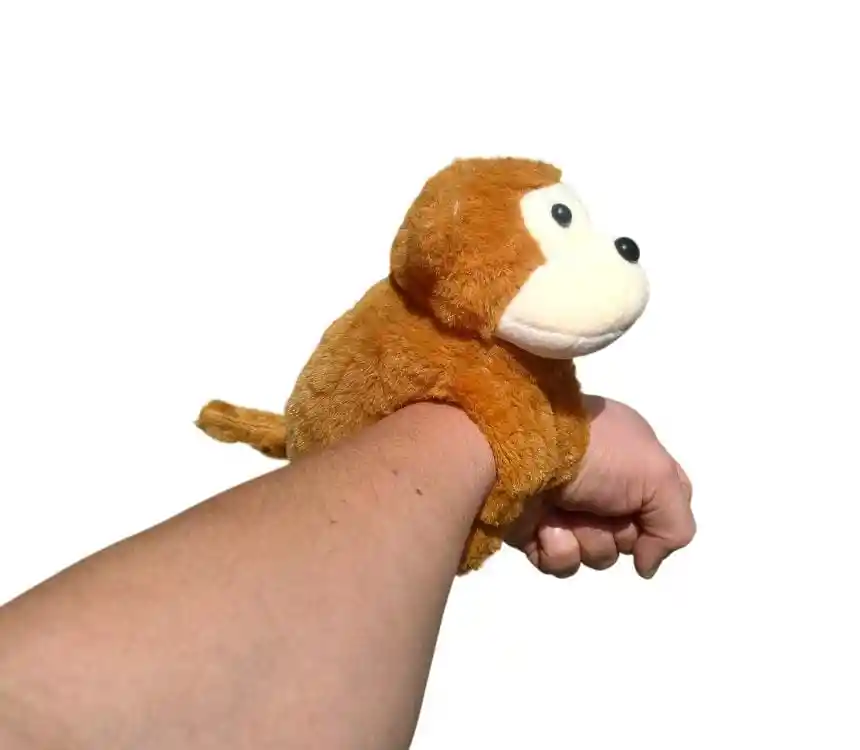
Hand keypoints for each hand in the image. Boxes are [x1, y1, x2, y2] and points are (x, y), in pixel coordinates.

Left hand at [506, 395, 694, 578]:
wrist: (519, 451)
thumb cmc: (594, 453)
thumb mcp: (658, 474)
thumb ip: (675, 524)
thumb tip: (646, 564)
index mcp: (630, 456)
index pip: (663, 501)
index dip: (660, 520)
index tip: (646, 517)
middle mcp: (601, 482)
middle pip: (631, 537)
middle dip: (618, 533)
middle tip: (601, 509)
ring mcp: (566, 506)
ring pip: (596, 554)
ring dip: (585, 539)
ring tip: (565, 513)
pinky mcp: (535, 528)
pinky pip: (560, 560)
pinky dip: (555, 547)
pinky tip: (544, 524)